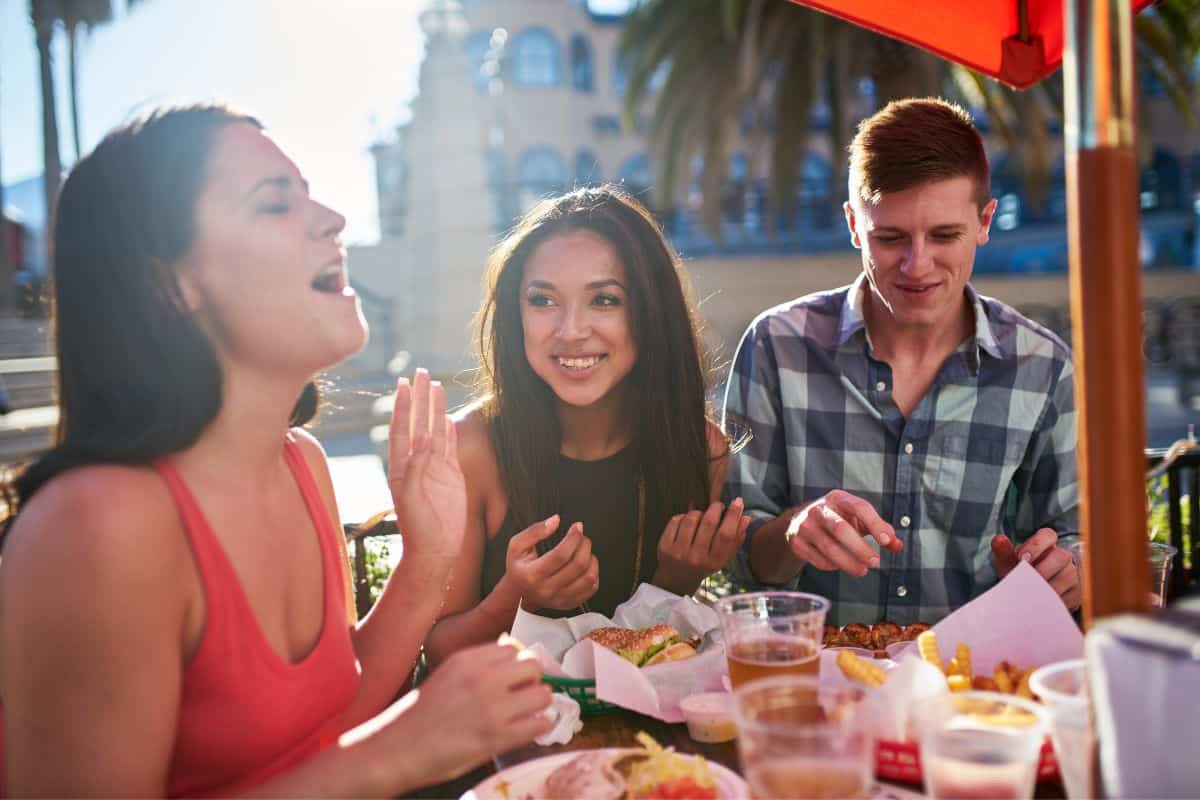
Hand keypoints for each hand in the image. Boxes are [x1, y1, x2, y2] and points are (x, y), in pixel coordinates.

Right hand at [377, 642, 552, 787]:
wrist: (397, 748)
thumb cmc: (419, 714)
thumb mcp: (447, 675)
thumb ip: (477, 665)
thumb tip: (509, 655)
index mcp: (468, 660)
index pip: (513, 648)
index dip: (516, 664)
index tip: (515, 677)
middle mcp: (483, 678)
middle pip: (533, 666)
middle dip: (532, 681)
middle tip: (524, 694)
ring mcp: (492, 708)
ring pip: (543, 694)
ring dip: (539, 704)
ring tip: (528, 714)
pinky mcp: (497, 737)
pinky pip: (540, 724)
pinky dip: (539, 728)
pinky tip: (528, 731)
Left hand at [388, 369, 465, 566]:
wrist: (435, 551)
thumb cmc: (420, 529)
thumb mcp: (413, 498)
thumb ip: (417, 467)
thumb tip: (423, 437)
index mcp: (402, 466)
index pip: (402, 428)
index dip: (403, 405)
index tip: (404, 383)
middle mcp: (416, 463)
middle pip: (418, 422)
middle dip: (419, 397)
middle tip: (421, 372)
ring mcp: (434, 468)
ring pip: (435, 430)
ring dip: (434, 408)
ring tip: (435, 385)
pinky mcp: (450, 477)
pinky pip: (449, 448)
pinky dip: (448, 431)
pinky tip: (446, 418)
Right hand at [504, 516, 598, 611]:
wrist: (518, 593)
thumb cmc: (519, 567)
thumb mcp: (517, 546)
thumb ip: (535, 531)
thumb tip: (555, 520)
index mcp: (532, 575)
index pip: (561, 555)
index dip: (573, 538)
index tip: (577, 527)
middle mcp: (546, 590)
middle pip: (577, 565)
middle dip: (585, 545)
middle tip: (582, 537)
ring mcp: (559, 599)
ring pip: (588, 577)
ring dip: (591, 558)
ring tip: (585, 550)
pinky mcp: (569, 604)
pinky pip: (592, 588)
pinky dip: (594, 572)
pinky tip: (586, 564)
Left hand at [654, 499, 748, 593]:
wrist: (677, 580)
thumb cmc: (704, 564)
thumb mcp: (722, 557)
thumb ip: (735, 539)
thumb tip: (745, 517)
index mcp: (714, 562)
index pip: (726, 534)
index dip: (733, 515)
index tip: (738, 502)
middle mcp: (697, 558)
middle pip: (709, 523)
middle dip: (716, 508)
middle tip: (718, 506)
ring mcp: (679, 552)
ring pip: (691, 519)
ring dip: (698, 512)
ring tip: (701, 517)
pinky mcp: (664, 547)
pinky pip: (676, 520)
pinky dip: (683, 516)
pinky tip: (686, 522)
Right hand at [783, 490, 900, 576]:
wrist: (800, 522)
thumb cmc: (837, 519)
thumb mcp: (858, 518)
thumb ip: (880, 530)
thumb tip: (897, 545)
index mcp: (838, 498)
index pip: (859, 507)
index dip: (874, 524)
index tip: (886, 541)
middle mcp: (819, 509)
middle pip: (840, 529)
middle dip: (860, 548)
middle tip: (875, 562)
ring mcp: (805, 525)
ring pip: (828, 547)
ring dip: (848, 562)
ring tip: (862, 570)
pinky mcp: (796, 541)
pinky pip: (817, 558)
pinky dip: (831, 565)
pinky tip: (840, 566)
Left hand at [992, 530, 1080, 610]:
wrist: (1027, 596)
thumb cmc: (1019, 574)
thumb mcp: (1009, 563)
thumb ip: (1004, 552)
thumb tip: (999, 540)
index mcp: (1046, 543)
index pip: (1048, 535)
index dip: (1036, 545)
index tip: (1022, 558)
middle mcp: (1063, 556)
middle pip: (1061, 556)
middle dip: (1043, 569)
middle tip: (1027, 580)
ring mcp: (1073, 574)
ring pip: (1068, 577)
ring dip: (1048, 587)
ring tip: (1031, 594)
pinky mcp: (1077, 593)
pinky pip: (1071, 596)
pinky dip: (1054, 601)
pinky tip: (1041, 605)